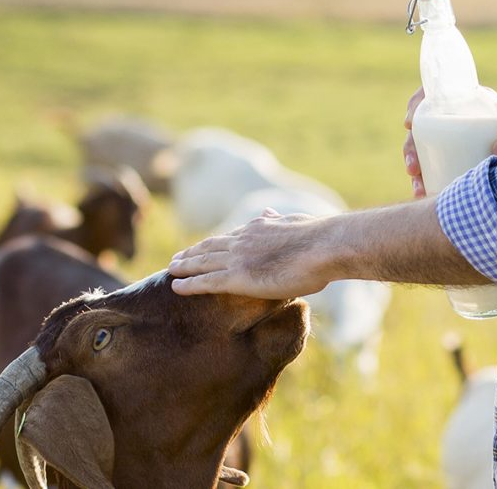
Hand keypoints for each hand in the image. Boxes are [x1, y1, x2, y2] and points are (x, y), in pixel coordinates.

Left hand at [169, 209, 336, 298]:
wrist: (325, 246)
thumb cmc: (320, 237)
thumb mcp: (296, 221)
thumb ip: (279, 220)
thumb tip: (269, 211)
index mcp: (259, 226)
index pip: (231, 237)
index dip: (215, 243)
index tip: (204, 247)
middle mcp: (244, 240)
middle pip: (210, 247)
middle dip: (192, 253)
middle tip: (177, 258)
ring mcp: (239, 258)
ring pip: (203, 262)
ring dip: (184, 266)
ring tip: (171, 269)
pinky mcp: (238, 278)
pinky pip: (206, 281)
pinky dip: (188, 284)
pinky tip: (175, 286)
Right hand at [403, 87, 496, 198]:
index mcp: (472, 101)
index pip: (436, 93)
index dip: (417, 103)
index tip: (409, 123)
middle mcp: (459, 118)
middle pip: (424, 125)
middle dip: (411, 147)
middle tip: (413, 168)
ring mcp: (455, 139)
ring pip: (424, 148)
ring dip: (416, 166)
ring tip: (419, 188)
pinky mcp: (455, 158)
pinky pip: (433, 165)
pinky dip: (425, 179)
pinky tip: (423, 193)